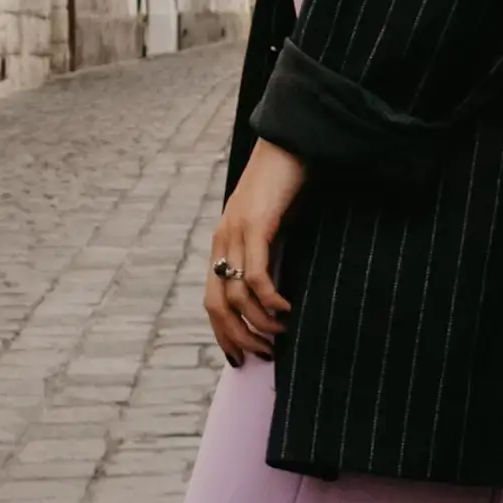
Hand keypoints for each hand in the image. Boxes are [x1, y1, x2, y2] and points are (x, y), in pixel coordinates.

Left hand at [205, 140, 303, 364]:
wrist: (290, 144)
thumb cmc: (286, 186)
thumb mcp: (272, 226)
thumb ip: (267, 254)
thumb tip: (277, 293)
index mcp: (222, 244)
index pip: (212, 301)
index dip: (224, 334)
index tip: (240, 359)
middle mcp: (222, 241)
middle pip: (218, 305)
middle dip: (238, 337)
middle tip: (265, 353)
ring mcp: (236, 232)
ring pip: (238, 295)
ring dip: (260, 322)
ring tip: (282, 332)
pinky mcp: (256, 224)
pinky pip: (257, 274)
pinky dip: (270, 298)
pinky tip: (287, 307)